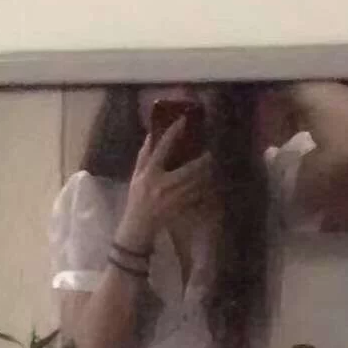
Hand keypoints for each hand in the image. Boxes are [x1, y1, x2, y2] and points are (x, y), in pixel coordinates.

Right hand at [115, 120, 213, 249]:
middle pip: (188, 169)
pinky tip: (209, 184)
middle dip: (202, 161)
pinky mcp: (180, 208)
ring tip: (211, 168)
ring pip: (195, 183)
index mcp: (150, 173)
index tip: (184, 120)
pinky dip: (204, 190)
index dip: (173, 132)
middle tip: (209, 154)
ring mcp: (172, 198)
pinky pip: (196, 197)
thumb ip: (144, 155)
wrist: (138, 226)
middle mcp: (162, 184)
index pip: (162, 148)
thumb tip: (152, 133)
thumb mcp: (136, 175)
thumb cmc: (137, 198)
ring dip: (206, 175)